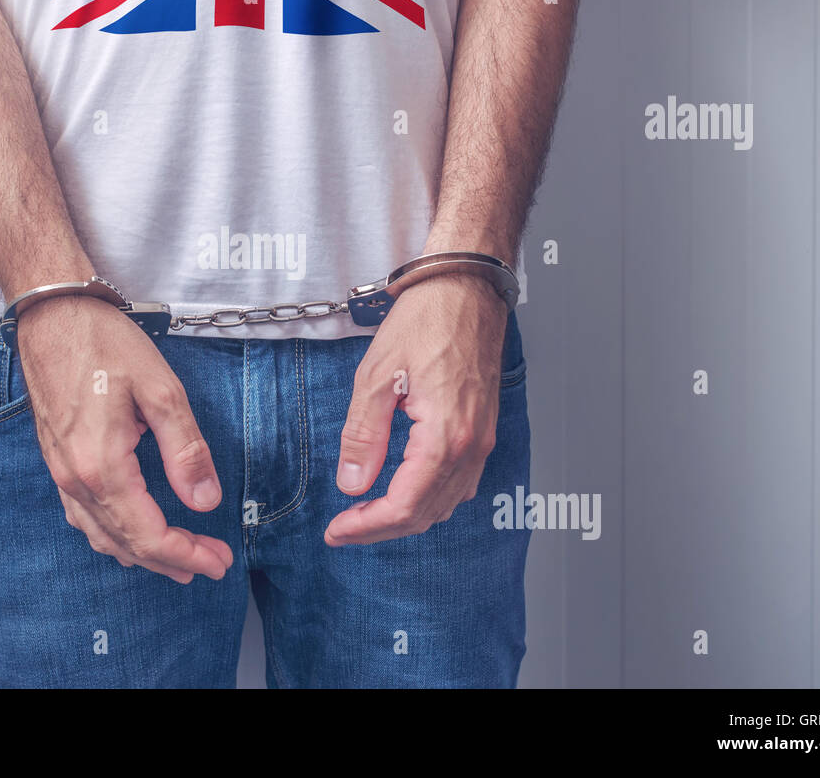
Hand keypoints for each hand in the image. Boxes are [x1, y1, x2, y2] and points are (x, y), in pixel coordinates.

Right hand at [17, 296, 233, 581]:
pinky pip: (83, 517)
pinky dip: (112, 536)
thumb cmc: (103, 343)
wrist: (50, 315)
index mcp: (103, 466)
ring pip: (101, 536)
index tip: (219, 560)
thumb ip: (185, 449)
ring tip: (178, 560)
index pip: (149, 534)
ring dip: (141, 555)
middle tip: (211, 563)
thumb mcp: (161, 390)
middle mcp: (76, 479)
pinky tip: (129, 534)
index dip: (187, 554)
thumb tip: (205, 501)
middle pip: (126, 544)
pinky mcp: (57, 461)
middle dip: (172, 561)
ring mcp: (61, 473)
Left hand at [325, 274, 508, 545]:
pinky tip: (402, 490)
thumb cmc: (427, 318)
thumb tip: (352, 483)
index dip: (367, 527)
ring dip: (405, 516)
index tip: (337, 531)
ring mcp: (481, 439)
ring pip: (445, 503)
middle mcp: (471, 445)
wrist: (466, 287)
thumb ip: (363, 435)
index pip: (405, 506)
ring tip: (366, 514)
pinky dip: (429, 498)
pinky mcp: (482, 429)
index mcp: (445, 436)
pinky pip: (459, 482)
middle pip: (425, 513)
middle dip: (381, 528)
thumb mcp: (376, 375)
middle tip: (343, 529)